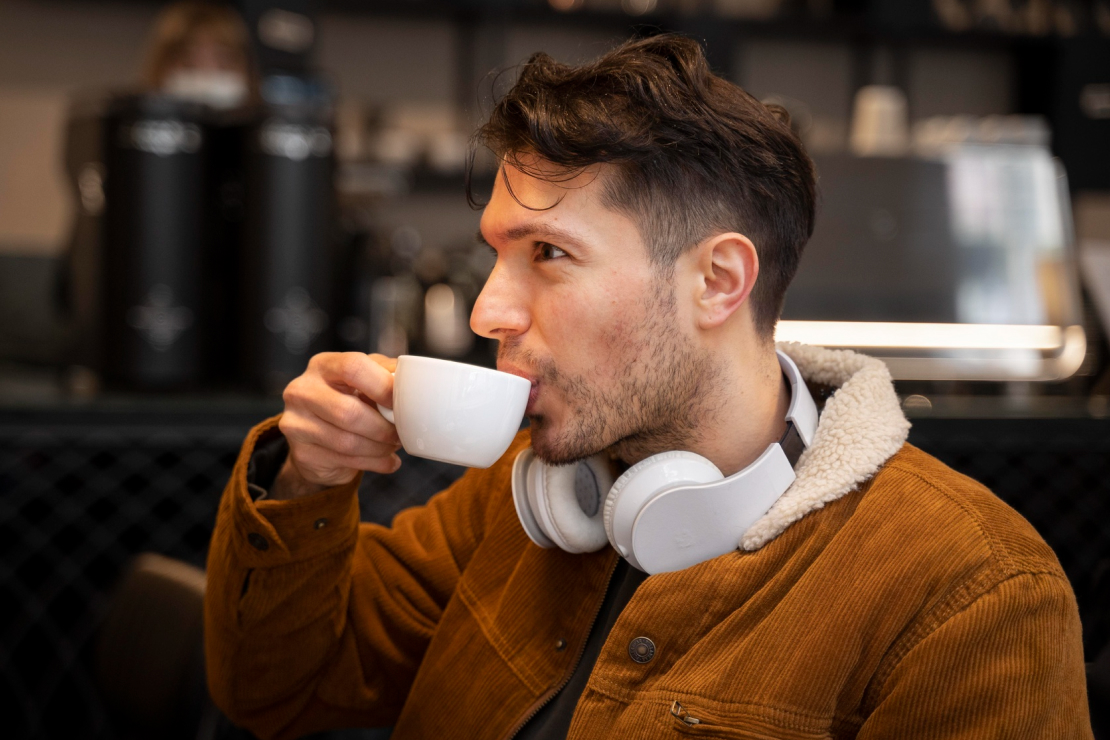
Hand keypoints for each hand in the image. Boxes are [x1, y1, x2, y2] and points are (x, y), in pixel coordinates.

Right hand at [272, 353, 400, 499]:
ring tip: (393, 446)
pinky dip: (374, 463)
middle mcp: (302, 391)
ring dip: (380, 448)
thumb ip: (386, 375)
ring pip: (347, 442)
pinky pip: (345, 461)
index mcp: (323, 365)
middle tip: (400, 434)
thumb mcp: (365, 381)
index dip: (383, 386)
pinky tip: (386, 461)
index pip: (353, 367)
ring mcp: (296, 423)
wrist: (317, 437)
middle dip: (382, 428)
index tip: (402, 402)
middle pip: (348, 411)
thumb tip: (415, 380)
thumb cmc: (348, 401)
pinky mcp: (301, 452)